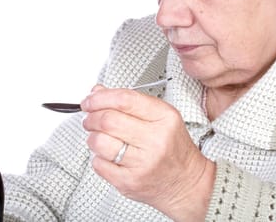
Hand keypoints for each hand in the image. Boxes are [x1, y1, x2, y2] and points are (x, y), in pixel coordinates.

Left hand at [81, 85, 215, 220]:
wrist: (186, 182)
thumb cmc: (172, 148)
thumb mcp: (160, 116)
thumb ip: (129, 102)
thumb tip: (98, 92)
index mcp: (164, 118)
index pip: (124, 100)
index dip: (100, 98)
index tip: (90, 100)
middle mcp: (155, 140)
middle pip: (108, 120)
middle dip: (91, 117)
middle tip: (90, 118)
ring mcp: (142, 163)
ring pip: (99, 142)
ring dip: (92, 137)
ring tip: (98, 136)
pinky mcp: (130, 182)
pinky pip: (99, 164)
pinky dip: (97, 157)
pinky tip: (107, 155)